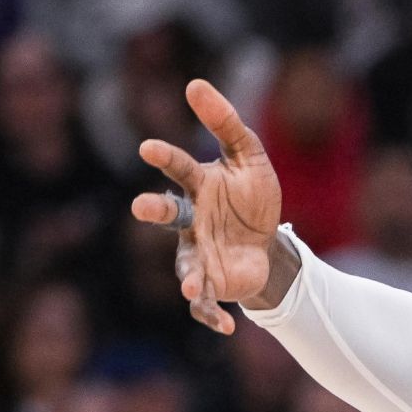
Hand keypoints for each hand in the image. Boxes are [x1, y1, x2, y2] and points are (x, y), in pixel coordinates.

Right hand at [129, 79, 280, 334]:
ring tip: (191, 287)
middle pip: (166, 215)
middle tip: (142, 207)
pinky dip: (212, 315)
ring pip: (184, 265)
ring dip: (187, 277)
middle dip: (154, 209)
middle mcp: (190, 220)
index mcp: (198, 186)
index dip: (165, 157)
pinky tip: (226, 327)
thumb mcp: (249, 156)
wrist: (269, 243)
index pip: (178, 168)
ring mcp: (198, 253)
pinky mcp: (212, 282)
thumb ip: (226, 123)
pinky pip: (205, 303)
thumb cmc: (252, 196)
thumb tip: (195, 83)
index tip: (149, 147)